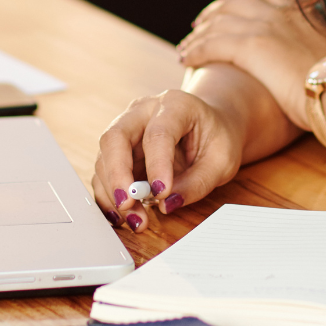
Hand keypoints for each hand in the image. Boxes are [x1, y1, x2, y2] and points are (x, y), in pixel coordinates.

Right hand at [91, 88, 245, 231]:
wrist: (209, 125)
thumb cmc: (216, 138)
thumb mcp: (222, 161)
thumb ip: (197, 183)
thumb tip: (167, 203)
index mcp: (174, 105)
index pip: (158, 133)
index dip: (157, 164)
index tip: (161, 193)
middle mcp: (142, 112)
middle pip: (115, 138)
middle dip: (117, 175)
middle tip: (128, 205)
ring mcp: (126, 129)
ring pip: (104, 158)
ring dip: (114, 193)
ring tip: (136, 220)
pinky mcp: (118, 151)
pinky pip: (103, 173)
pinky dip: (108, 196)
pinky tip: (120, 216)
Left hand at [175, 0, 325, 127]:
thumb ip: (317, 48)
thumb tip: (318, 61)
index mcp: (300, 8)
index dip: (238, 3)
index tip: (226, 12)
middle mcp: (281, 10)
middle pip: (233, 3)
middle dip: (212, 14)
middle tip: (198, 26)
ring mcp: (266, 24)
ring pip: (218, 22)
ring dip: (197, 35)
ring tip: (185, 48)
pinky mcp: (252, 46)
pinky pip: (212, 43)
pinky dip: (196, 50)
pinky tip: (186, 60)